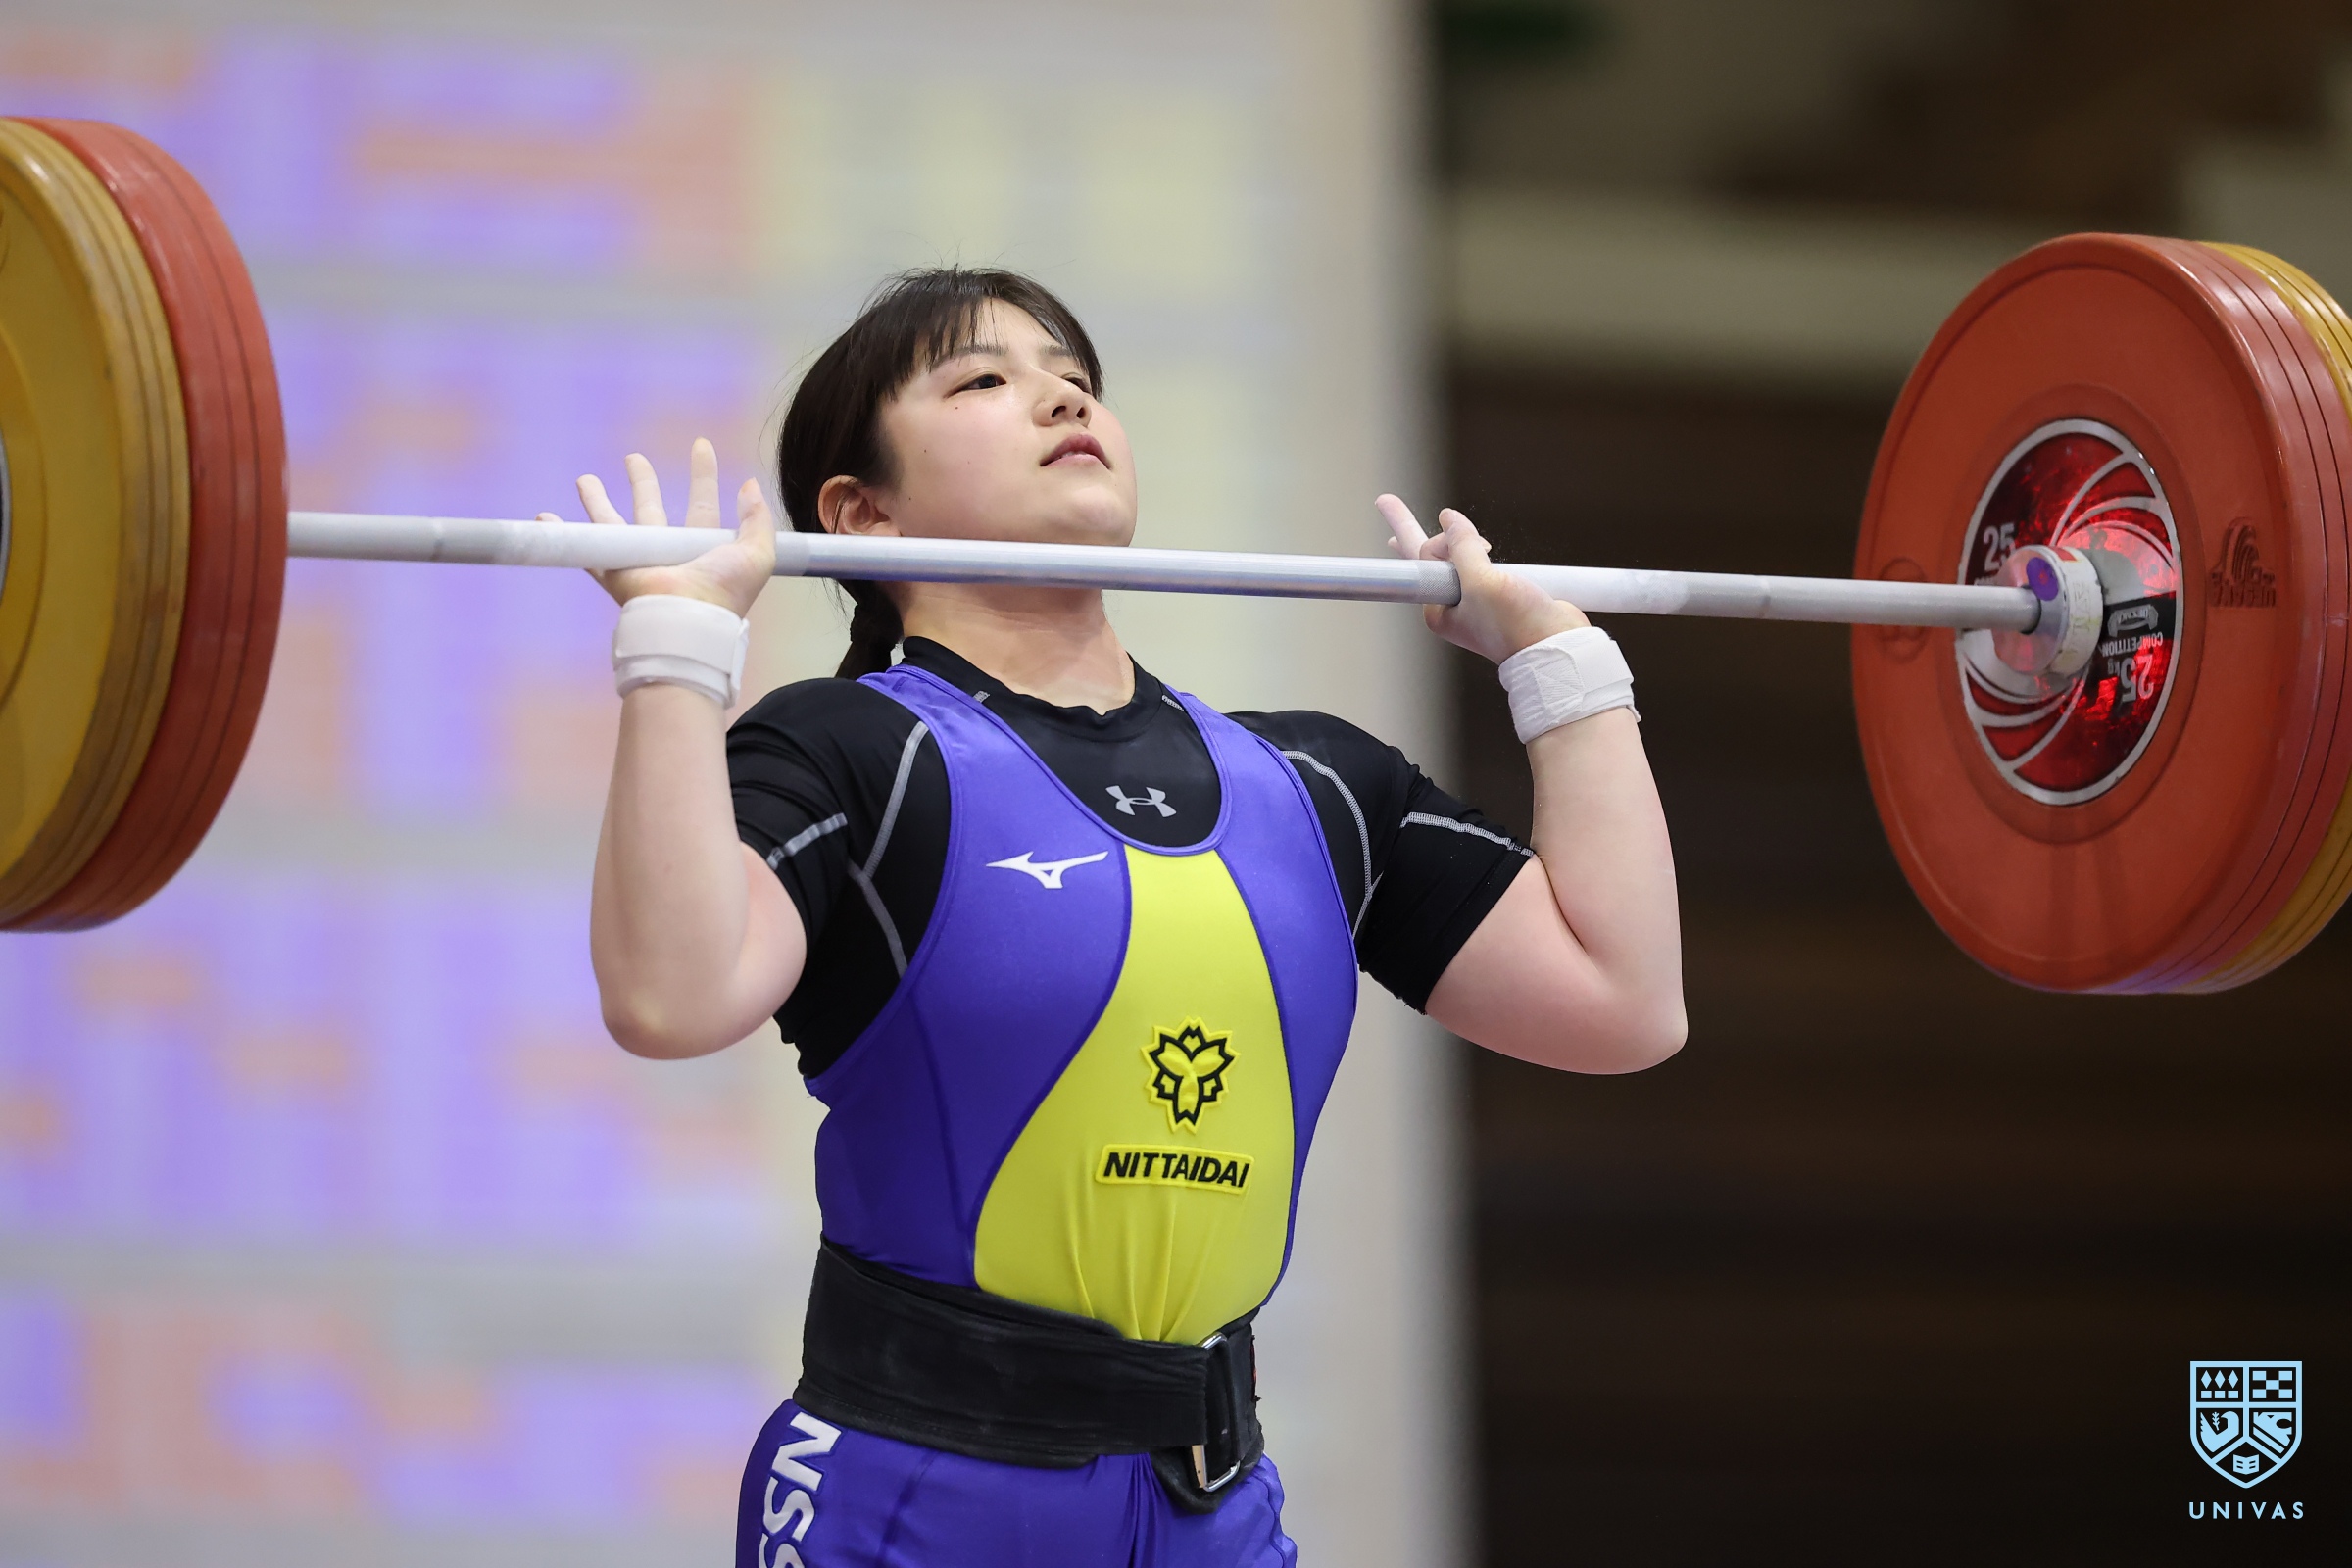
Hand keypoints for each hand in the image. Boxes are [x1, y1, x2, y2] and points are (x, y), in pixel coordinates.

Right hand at [546, 438, 777, 615]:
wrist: (689, 620)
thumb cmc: (724, 592)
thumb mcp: (756, 553)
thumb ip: (756, 519)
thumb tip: (750, 487)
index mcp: (702, 546)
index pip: (703, 502)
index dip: (703, 474)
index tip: (701, 445)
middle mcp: (668, 551)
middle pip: (651, 508)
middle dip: (642, 482)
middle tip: (632, 458)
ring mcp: (639, 562)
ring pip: (613, 524)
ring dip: (597, 502)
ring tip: (585, 479)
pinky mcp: (615, 573)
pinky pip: (586, 552)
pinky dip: (565, 535)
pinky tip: (546, 518)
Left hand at [1376, 494, 1583, 662]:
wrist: (1556, 647)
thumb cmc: (1515, 624)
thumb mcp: (1481, 582)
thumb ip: (1463, 547)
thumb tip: (1448, 518)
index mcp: (1440, 609)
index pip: (1418, 562)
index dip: (1406, 530)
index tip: (1383, 500)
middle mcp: (1454, 605)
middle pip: (1430, 558)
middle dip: (1411, 529)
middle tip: (1385, 501)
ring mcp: (1477, 599)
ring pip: (1459, 557)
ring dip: (1463, 539)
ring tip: (1466, 530)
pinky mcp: (1501, 593)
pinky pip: (1482, 563)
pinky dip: (1482, 550)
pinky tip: (1484, 545)